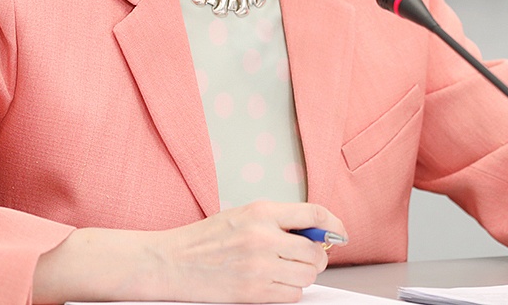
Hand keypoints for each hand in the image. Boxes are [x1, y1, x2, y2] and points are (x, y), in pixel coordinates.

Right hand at [33, 201, 344, 303]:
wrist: (169, 263)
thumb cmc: (203, 239)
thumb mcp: (242, 215)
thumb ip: (278, 219)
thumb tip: (316, 231)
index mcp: (261, 211)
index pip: (314, 213)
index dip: (333, 223)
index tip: (338, 232)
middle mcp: (263, 237)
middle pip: (315, 251)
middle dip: (316, 256)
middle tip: (306, 256)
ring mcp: (258, 267)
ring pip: (307, 276)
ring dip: (303, 275)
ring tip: (285, 270)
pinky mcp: (252, 293)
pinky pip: (291, 295)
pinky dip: (290, 292)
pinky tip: (274, 283)